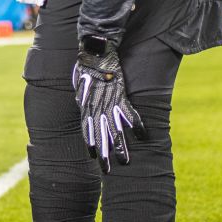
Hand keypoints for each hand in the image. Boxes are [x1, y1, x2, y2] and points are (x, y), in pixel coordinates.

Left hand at [74, 39, 146, 172]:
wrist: (94, 50)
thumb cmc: (86, 65)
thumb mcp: (80, 83)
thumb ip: (82, 96)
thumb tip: (81, 102)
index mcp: (85, 105)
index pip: (86, 129)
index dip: (90, 143)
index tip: (93, 156)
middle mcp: (95, 107)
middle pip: (100, 135)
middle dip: (103, 154)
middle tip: (107, 171)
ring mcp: (108, 103)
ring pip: (114, 130)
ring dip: (119, 147)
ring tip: (124, 162)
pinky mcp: (120, 95)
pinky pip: (129, 114)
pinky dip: (136, 125)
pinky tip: (142, 137)